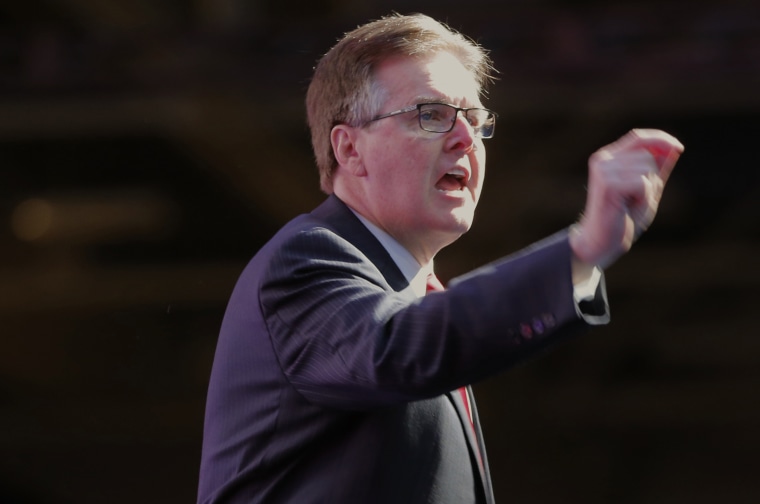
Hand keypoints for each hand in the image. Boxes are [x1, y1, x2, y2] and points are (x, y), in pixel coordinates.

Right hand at [569, 129, 683, 268]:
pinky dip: (643, 198)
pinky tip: (628, 208)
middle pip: (647, 154)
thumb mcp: (646, 189)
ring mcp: (603, 170)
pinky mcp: (608, 184)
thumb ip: (656, 169)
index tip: (679, 148)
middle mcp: (603, 159)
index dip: (660, 139)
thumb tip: (672, 147)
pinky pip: (642, 183)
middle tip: (636, 199)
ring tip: (631, 204)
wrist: (601, 243)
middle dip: (653, 177)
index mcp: (608, 157)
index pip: (638, 136)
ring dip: (648, 190)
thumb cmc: (623, 217)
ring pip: (647, 168)